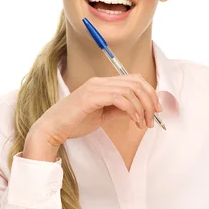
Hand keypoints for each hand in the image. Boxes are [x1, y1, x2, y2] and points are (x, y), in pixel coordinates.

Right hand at [31, 73, 161, 148]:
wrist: (52, 129)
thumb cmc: (75, 123)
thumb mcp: (103, 115)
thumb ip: (119, 110)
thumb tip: (138, 110)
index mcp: (103, 83)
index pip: (134, 79)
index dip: (149, 92)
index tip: (156, 110)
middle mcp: (100, 82)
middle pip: (136, 82)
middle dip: (150, 100)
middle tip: (153, 118)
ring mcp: (95, 87)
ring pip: (130, 90)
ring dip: (142, 108)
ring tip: (143, 123)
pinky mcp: (90, 97)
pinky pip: (120, 99)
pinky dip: (132, 110)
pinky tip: (134, 121)